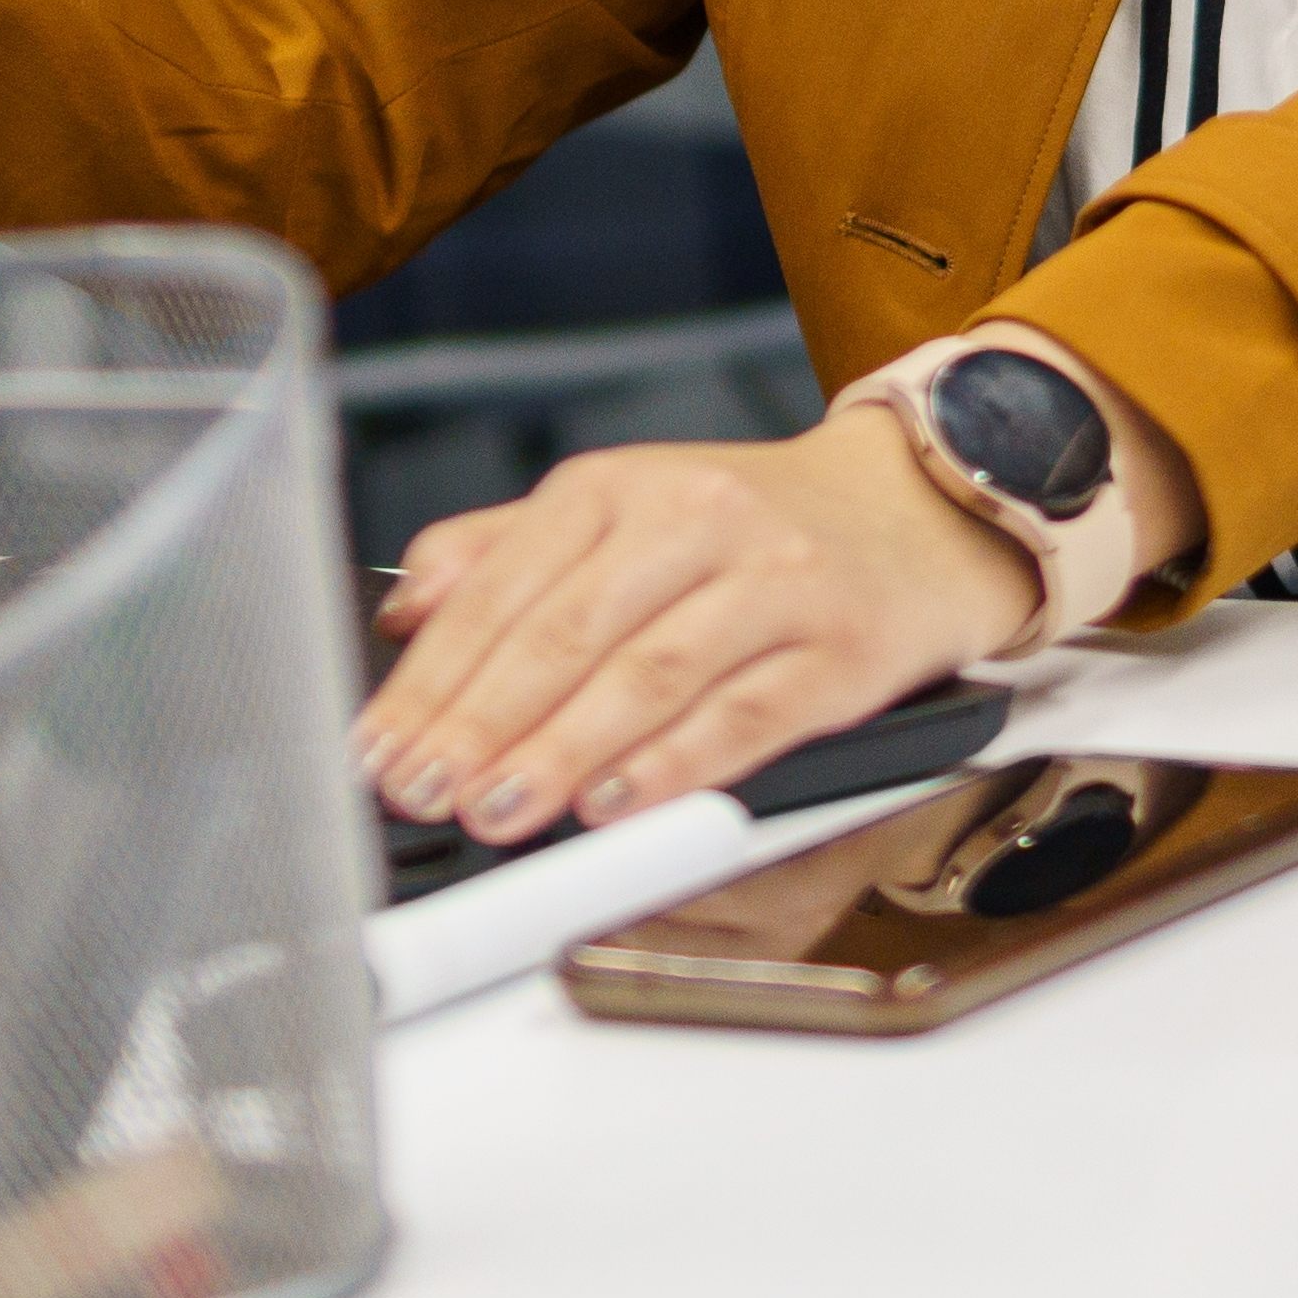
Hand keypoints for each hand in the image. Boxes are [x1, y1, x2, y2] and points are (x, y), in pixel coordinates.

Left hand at [356, 413, 1036, 844]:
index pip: (502, 587)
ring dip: (565, 751)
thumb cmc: (753, 529)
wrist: (917, 510)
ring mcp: (775, 581)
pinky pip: (750, 712)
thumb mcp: (622, 512)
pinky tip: (619, 805)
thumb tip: (403, 614)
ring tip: (500, 811)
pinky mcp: (842, 647)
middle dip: (483, 724)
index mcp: (621, 486)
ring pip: (652, 672)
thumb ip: (504, 553)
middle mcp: (697, 518)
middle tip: (425, 793)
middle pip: (569, 630)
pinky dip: (678, 764)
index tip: (380, 752)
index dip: (433, 680)